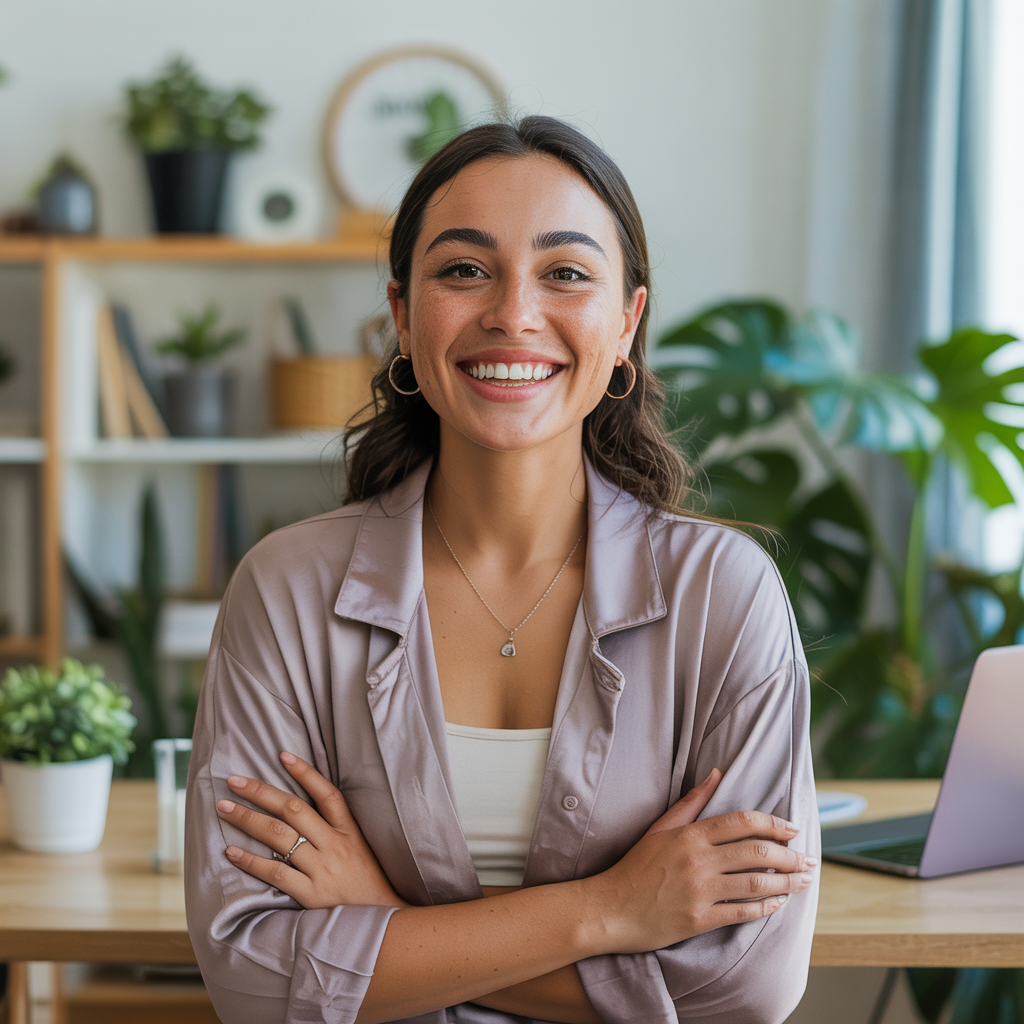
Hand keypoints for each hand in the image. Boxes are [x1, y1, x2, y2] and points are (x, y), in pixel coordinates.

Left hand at [216, 752, 408, 910]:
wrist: (384, 923)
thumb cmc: (368, 884)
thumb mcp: (360, 848)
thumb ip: (335, 828)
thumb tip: (302, 807)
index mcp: (350, 831)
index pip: (328, 794)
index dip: (306, 772)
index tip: (282, 755)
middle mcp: (336, 845)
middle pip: (295, 810)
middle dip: (261, 792)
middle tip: (234, 781)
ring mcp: (323, 870)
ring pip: (280, 836)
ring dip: (248, 819)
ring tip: (225, 808)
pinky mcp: (311, 895)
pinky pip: (276, 873)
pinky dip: (251, 861)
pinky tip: (231, 851)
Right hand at [588, 768, 816, 952]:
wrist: (611, 908)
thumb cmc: (636, 866)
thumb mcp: (660, 827)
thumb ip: (691, 802)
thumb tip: (717, 773)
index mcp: (690, 835)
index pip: (742, 822)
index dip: (773, 824)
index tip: (793, 829)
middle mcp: (698, 860)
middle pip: (756, 853)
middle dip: (790, 856)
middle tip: (809, 859)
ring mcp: (700, 891)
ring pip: (756, 883)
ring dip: (787, 882)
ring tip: (805, 881)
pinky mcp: (700, 919)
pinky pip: (742, 912)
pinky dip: (766, 907)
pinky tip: (779, 904)